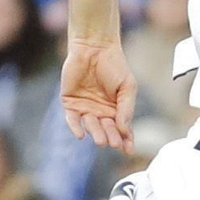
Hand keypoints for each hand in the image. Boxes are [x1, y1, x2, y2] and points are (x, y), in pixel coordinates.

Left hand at [60, 38, 136, 152]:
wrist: (94, 49)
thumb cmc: (115, 65)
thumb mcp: (128, 87)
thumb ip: (126, 108)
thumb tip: (125, 128)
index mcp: (116, 108)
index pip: (122, 128)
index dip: (126, 139)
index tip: (128, 150)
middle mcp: (101, 111)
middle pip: (107, 129)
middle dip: (111, 137)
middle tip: (114, 143)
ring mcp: (85, 108)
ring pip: (91, 126)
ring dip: (96, 133)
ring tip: (102, 140)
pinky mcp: (70, 103)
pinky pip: (72, 119)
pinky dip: (76, 127)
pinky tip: (81, 134)